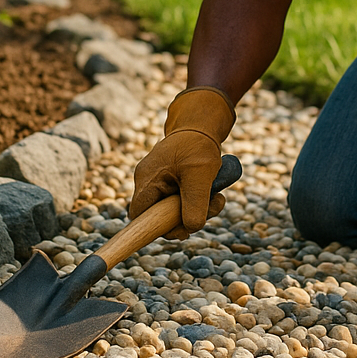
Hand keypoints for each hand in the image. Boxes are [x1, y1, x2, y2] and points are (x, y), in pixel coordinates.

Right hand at [131, 86, 234, 236]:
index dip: (154, 228)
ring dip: (197, 209)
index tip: (178, 232)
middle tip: (211, 208)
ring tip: (217, 197)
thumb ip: (194, 204)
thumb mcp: (201, 176)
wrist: (202, 125)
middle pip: (159, 216)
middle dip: (186, 218)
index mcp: (147, 179)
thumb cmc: (199, 146)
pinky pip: (181, 201)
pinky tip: (214, 193)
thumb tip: (189, 229)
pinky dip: (199, 201)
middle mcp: (148, 182)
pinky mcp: (171, 182)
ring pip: (174, 210)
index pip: (139, 216)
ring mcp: (159, 182)